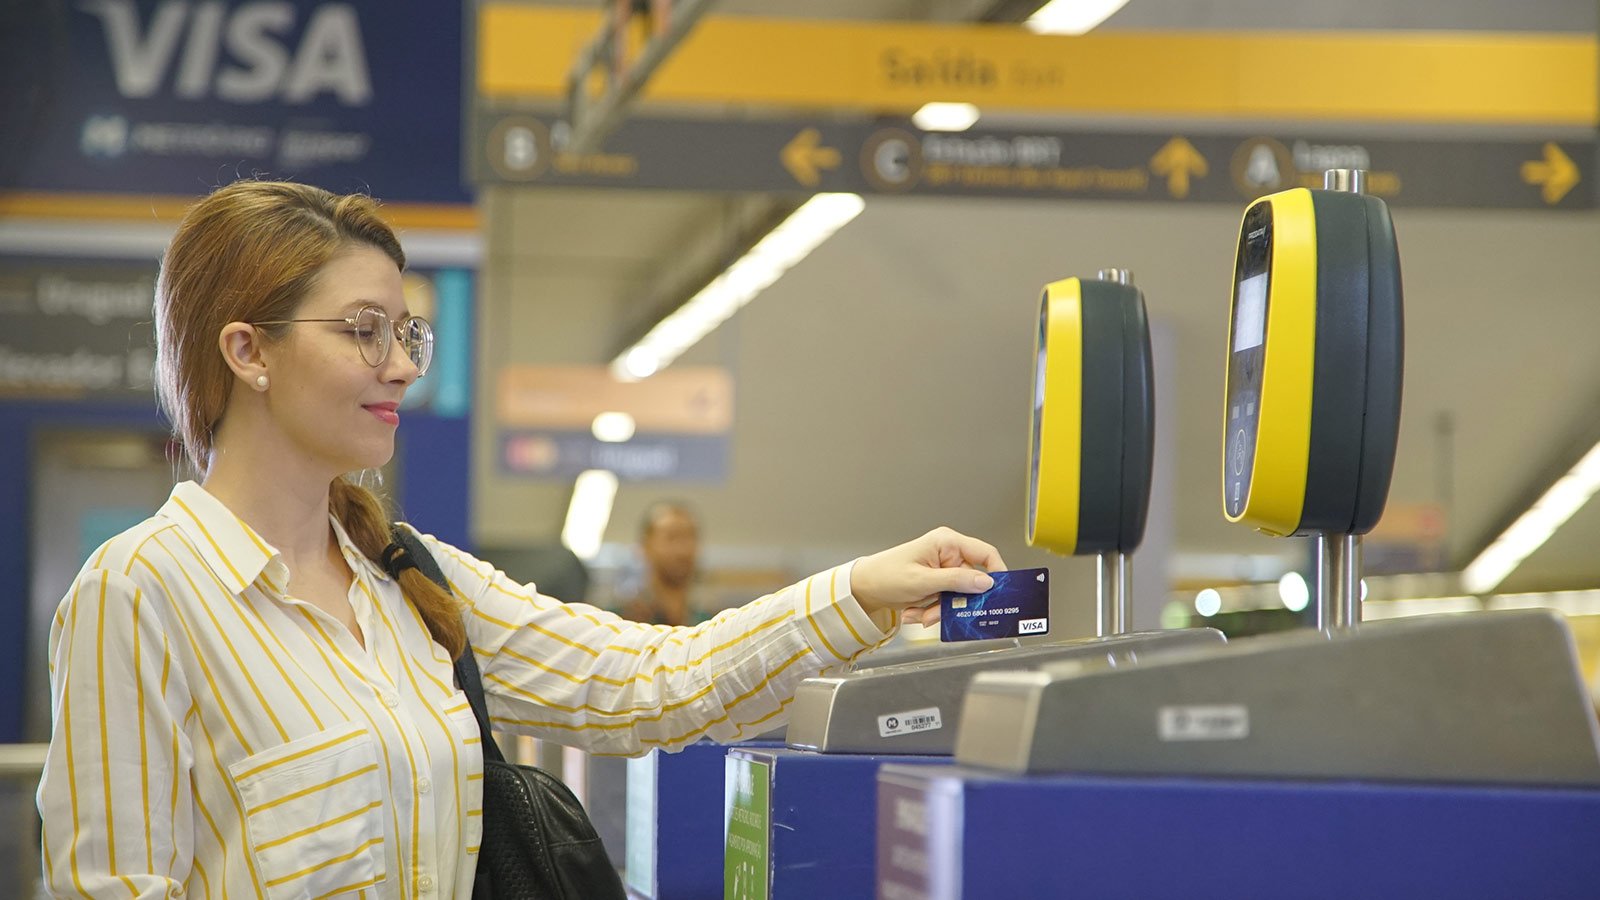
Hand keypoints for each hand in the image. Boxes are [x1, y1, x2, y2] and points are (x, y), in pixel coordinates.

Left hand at [850, 527, 1006, 627]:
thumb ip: (955, 582)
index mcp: (947, 543)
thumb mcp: (922, 581)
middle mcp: (948, 555)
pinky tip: (915, 612)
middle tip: (939, 613)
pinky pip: (947, 602)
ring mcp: (943, 571)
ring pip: (959, 597)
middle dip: (955, 602)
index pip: (985, 553)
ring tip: (919, 614)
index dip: (997, 572)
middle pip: (971, 583)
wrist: (864, 588)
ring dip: (940, 610)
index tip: (999, 593)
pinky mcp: (937, 585)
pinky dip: (932, 611)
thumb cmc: (885, 575)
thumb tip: (986, 583)